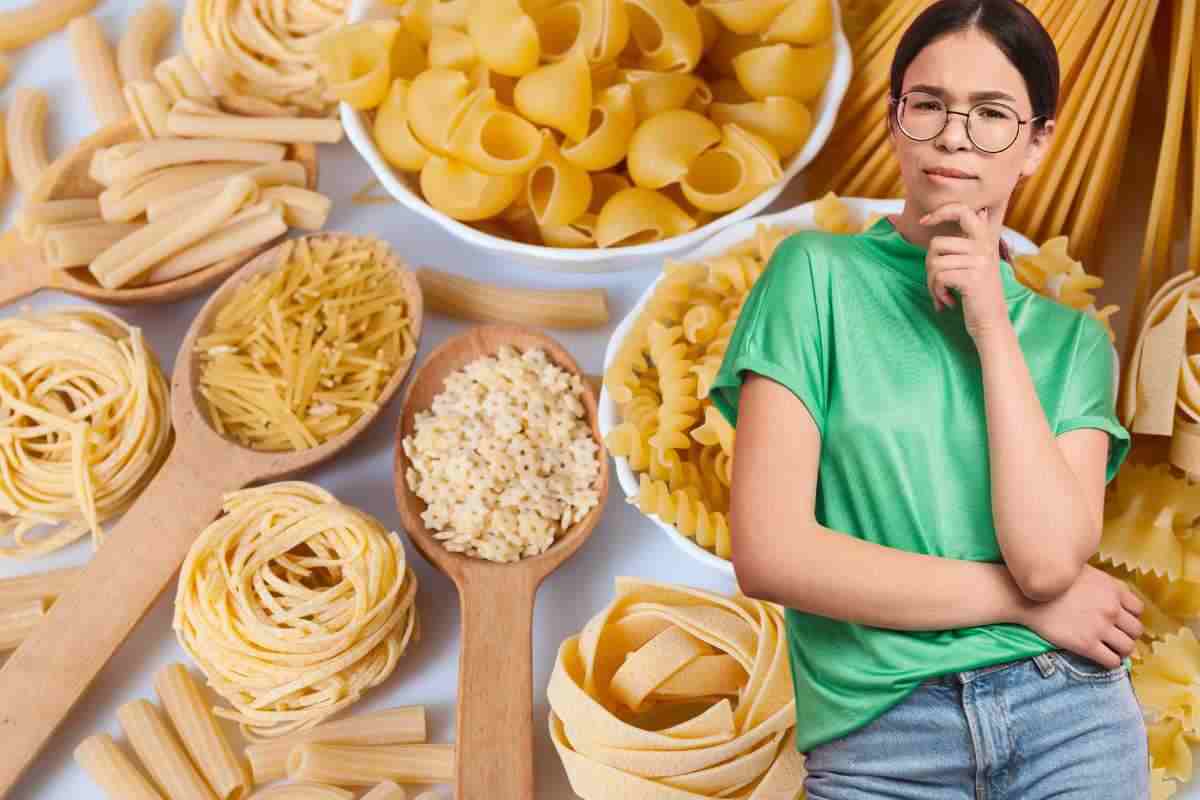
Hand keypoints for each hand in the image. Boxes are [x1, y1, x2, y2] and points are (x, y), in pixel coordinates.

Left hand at [919, 203, 1010, 339]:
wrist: (991, 323)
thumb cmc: (978, 294)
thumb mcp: (979, 263)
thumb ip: (974, 240)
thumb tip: (983, 211)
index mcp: (984, 241)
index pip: (964, 211)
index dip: (942, 212)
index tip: (925, 221)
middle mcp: (984, 248)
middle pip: (937, 243)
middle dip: (929, 264)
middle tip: (937, 279)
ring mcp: (979, 262)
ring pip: (934, 263)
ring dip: (932, 284)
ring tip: (943, 295)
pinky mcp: (971, 278)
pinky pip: (939, 277)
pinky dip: (937, 293)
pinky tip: (948, 302)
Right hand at [1018, 564, 1143, 668]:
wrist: (1024, 595)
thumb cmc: (1051, 582)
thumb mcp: (1083, 572)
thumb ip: (1103, 584)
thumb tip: (1113, 596)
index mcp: (1112, 589)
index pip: (1138, 609)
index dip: (1130, 616)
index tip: (1121, 621)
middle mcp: (1111, 608)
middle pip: (1136, 630)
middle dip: (1127, 634)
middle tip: (1116, 637)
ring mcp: (1099, 627)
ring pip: (1128, 647)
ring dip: (1121, 650)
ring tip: (1111, 649)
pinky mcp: (1086, 645)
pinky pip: (1111, 661)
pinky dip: (1110, 662)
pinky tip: (1101, 657)